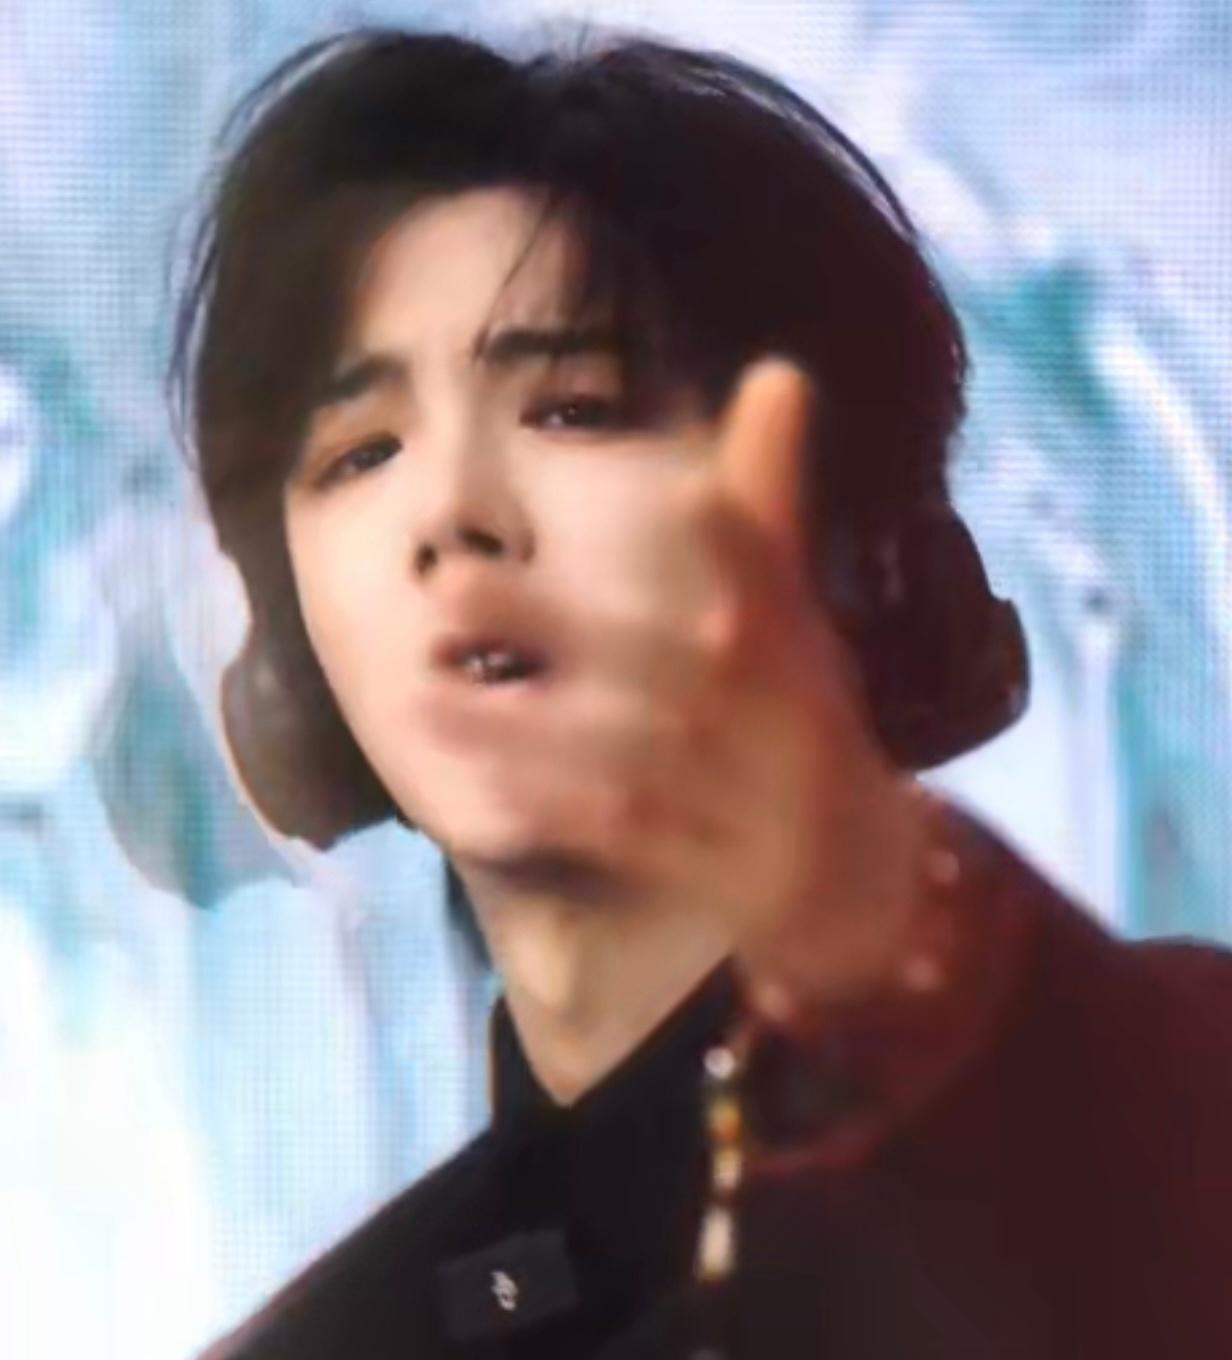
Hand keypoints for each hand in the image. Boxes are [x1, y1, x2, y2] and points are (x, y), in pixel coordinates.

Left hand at [420, 356, 926, 1022]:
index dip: (738, 539)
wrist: (868, 884)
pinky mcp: (721, 878)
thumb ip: (768, 512)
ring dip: (517, 731)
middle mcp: (782, 726)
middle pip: (662, 666)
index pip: (770, 581)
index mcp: (801, 654)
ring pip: (620, 761)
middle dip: (552, 623)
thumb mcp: (803, 624)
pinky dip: (554, 820)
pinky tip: (481, 800)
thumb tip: (775, 369)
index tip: (689, 495)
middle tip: (447, 583)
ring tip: (421, 697)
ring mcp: (751, 809)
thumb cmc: (808, 729)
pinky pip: (624, 845)